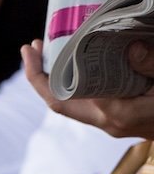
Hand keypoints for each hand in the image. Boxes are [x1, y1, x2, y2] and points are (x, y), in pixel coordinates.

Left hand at [25, 38, 153, 138]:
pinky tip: (74, 65)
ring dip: (55, 81)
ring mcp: (111, 126)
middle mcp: (107, 123)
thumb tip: (130, 47)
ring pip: (70, 106)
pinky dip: (74, 85)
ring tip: (48, 51)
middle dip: (39, 77)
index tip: (34, 47)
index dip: (43, 72)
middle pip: (58, 104)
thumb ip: (152, 63)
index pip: (64, 94)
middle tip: (32, 46)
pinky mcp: (117, 122)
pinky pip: (85, 105)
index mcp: (116, 112)